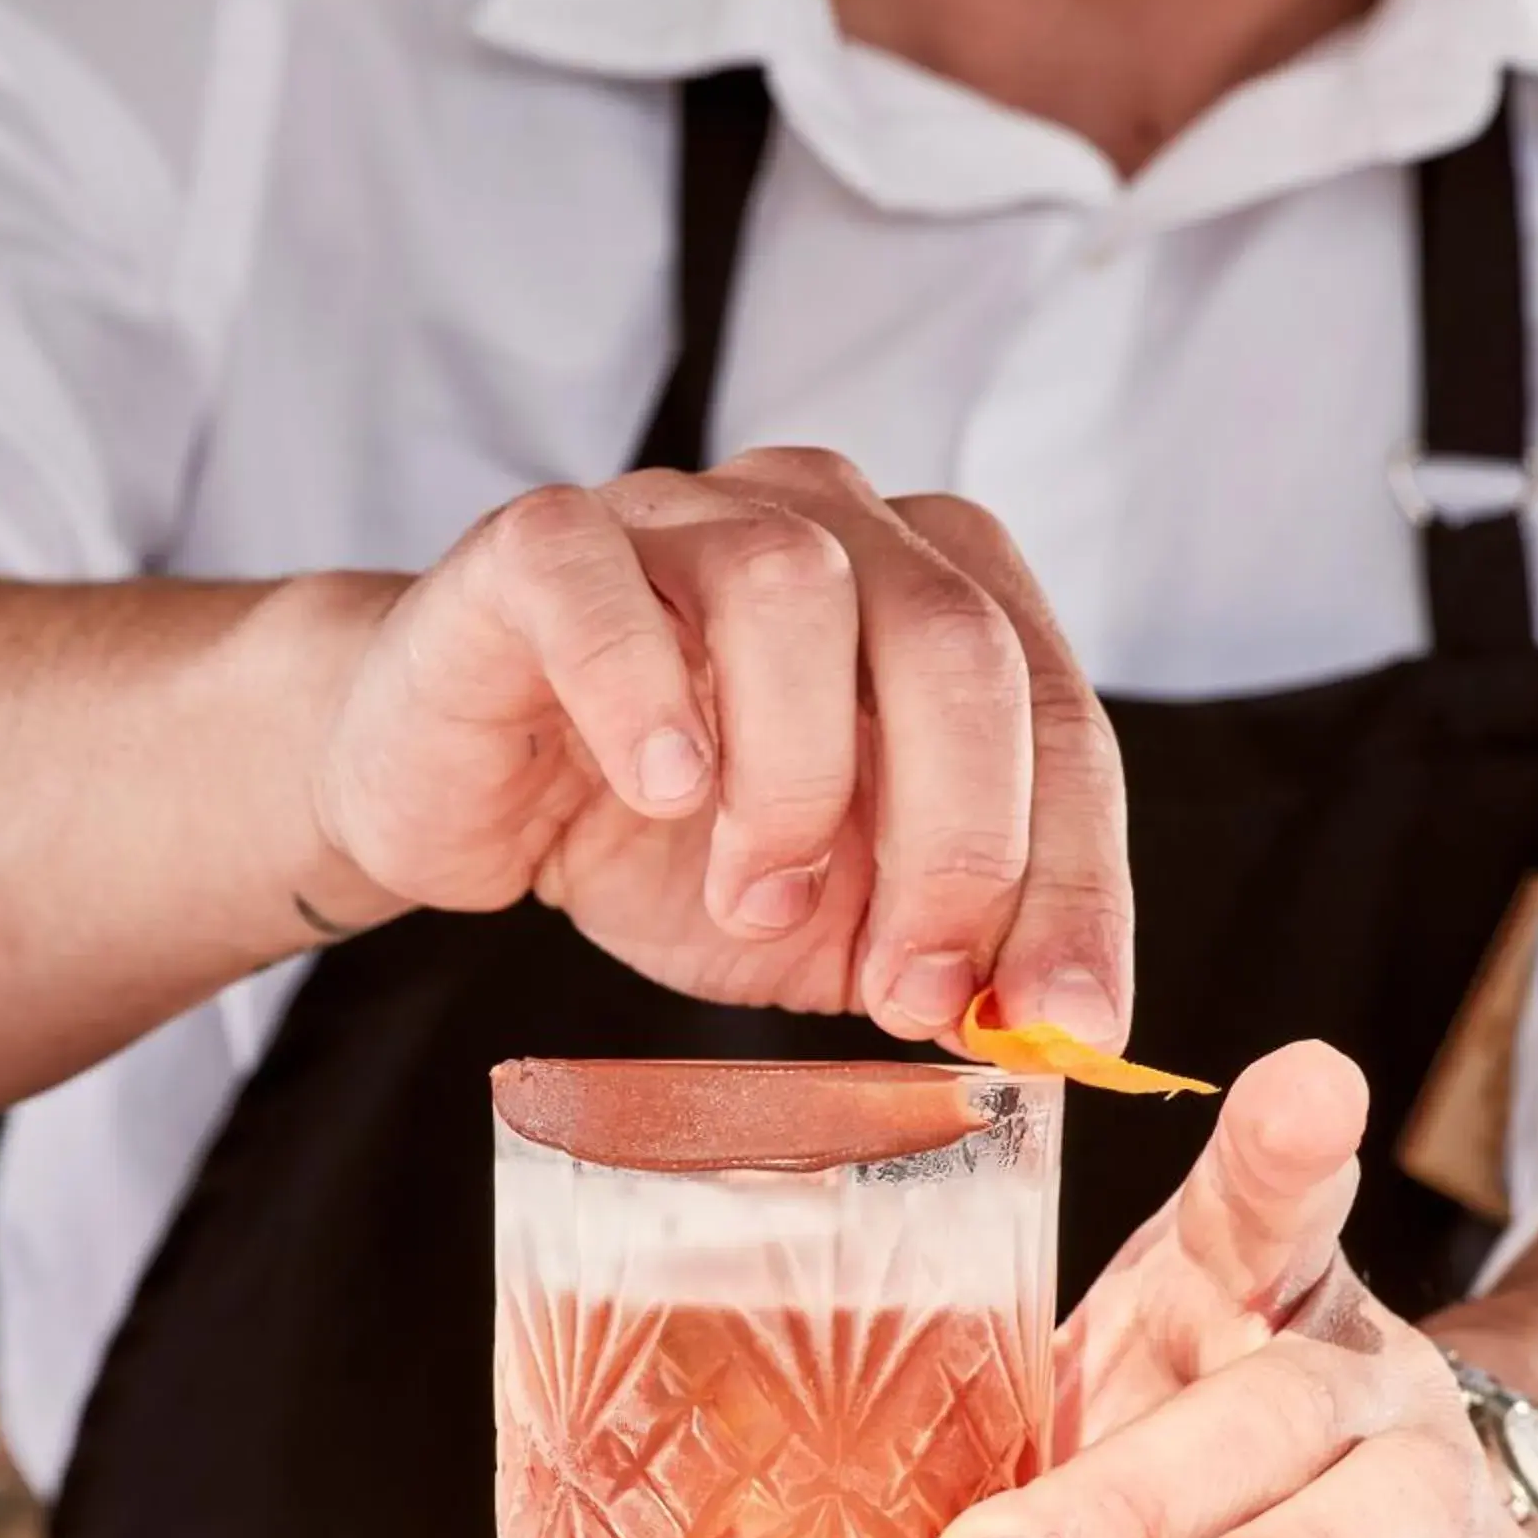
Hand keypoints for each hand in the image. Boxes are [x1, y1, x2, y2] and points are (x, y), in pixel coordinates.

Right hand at [311, 448, 1132, 1044]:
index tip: (1066, 1019)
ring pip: (794, 588)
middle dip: (961, 840)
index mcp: (937, 600)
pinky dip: (642, 697)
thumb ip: (933, 947)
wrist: (460, 795)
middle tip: (911, 986)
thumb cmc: (657, 837)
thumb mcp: (826, 922)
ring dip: (795, 779)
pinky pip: (600, 585)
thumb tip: (1039, 1021)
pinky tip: (658, 791)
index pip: (1060, 722)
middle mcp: (830, 524)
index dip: (1076, 878)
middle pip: (955, 641)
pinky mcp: (540, 546)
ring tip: (749, 896)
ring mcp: (681, 516)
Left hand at [927, 1042, 1537, 1537]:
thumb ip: (1011, 1464)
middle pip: (1264, 1406)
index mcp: (1237, 1286)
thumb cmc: (1161, 1461)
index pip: (1256, 1201)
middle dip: (1123, 1497)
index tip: (1307, 1087)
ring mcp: (1434, 1476)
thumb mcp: (1075, 1421)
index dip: (1281, 1146)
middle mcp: (1349, 1366)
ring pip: (1378, 1509)